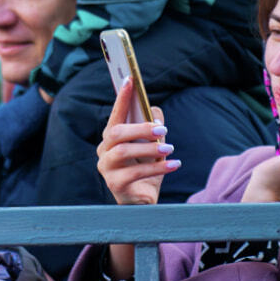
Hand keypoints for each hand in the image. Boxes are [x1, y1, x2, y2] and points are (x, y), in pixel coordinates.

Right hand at [96, 77, 177, 206]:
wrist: (143, 201)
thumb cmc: (146, 170)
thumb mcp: (153, 147)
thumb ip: (153, 128)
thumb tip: (155, 114)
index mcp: (112, 139)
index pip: (115, 114)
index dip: (122, 97)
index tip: (130, 79)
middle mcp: (105, 151)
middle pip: (116, 133)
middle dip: (141, 128)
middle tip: (163, 130)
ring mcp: (107, 169)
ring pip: (124, 152)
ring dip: (150, 148)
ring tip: (170, 148)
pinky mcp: (115, 185)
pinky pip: (135, 173)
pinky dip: (158, 167)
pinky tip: (174, 164)